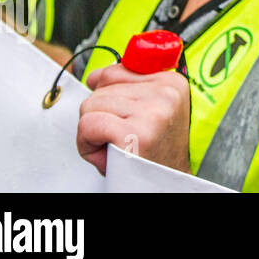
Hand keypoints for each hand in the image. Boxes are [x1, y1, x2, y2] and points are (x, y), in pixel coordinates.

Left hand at [77, 64, 191, 175]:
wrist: (163, 186)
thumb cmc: (149, 153)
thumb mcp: (143, 113)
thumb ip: (123, 87)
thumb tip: (94, 76)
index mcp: (171, 82)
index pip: (115, 72)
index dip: (109, 99)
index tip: (127, 119)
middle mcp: (166, 93)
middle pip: (100, 89)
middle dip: (101, 116)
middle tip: (122, 138)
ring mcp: (153, 112)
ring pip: (90, 105)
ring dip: (93, 131)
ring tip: (117, 145)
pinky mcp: (136, 133)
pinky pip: (88, 124)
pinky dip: (87, 143)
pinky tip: (108, 152)